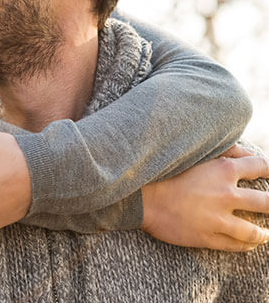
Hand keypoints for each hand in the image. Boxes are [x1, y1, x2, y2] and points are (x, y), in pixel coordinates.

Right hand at [141, 153, 268, 250]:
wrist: (140, 197)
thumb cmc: (164, 171)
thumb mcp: (194, 153)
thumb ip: (224, 150)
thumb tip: (248, 154)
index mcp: (223, 169)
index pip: (260, 167)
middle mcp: (225, 194)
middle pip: (266, 202)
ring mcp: (217, 218)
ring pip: (254, 231)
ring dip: (264, 233)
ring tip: (266, 233)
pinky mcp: (207, 237)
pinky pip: (236, 246)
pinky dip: (246, 245)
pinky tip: (249, 243)